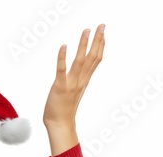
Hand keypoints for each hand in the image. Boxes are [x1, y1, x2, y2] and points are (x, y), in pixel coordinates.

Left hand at [43, 24, 105, 155]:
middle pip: (92, 58)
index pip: (95, 60)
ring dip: (83, 45)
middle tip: (101, 25)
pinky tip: (64, 46)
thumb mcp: (74, 92)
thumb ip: (77, 81)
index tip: (103, 33)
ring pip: (80, 61)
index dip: (100, 46)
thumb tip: (79, 72)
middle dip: (97, 40)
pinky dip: (63, 58)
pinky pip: (61, 70)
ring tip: (86, 30)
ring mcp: (71, 84)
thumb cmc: (63, 109)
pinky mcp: (59, 87)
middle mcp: (80, 81)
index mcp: (84, 81)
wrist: (59, 125)